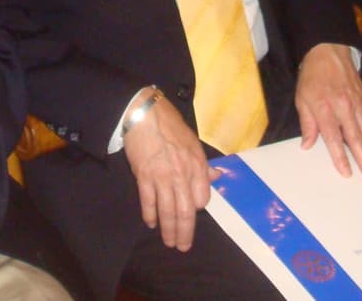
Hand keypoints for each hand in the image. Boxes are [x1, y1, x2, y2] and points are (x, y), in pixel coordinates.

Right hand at [123, 90, 213, 250]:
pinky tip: (150, 223)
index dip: (198, 208)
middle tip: (182, 246)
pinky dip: (150, 215)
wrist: (145, 114)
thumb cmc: (170, 125)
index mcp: (197, 165)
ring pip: (167, 211)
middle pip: (186, 211)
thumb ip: (203, 163)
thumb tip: (217, 176)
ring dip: (168, 230)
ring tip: (168, 241)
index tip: (193, 213)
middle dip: (184, 232)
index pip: (202, 198)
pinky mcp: (144, 176)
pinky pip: (148, 202)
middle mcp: (182, 174)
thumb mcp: (193, 141)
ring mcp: (162, 177)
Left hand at [296, 43, 361, 179]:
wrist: (327, 50)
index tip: (347, 173)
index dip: (341, 158)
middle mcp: (344, 108)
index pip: (335, 139)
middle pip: (357, 138)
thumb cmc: (312, 76)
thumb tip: (308, 145)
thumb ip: (307, 124)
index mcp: (326, 109)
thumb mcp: (302, 100)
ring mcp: (357, 102)